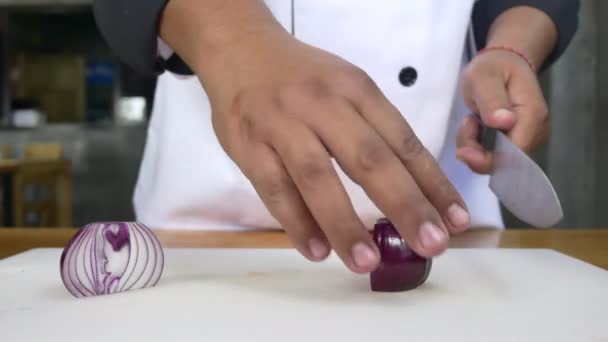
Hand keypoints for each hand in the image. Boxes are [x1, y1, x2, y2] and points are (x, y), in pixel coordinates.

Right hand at [197, 29, 469, 272]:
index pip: (402, 141)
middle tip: (430, 245)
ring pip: (317, 178)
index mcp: (357, 90)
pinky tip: (316, 250)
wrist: (241, 52)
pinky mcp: (248, 146)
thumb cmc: (304, 79)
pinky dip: (296, 222)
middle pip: (368, 159)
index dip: (431, 183)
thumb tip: (414, 191)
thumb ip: (374, 131)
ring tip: (367, 261)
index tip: (454, 220)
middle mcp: (323, 105)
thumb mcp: (347, 88)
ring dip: (344, 223)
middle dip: (404, 205)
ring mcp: (282, 125)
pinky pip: (274, 189)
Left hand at [457, 49, 548, 173]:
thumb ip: (492, 99)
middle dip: (477, 151)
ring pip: (496, 160)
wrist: (502, 63)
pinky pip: (494, 155)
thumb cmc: (493, 67)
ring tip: (470, 120)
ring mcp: (527, 138)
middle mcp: (536, 131)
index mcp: (532, 116)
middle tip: (466, 124)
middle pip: (504, 162)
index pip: (514, 154)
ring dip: (475, 146)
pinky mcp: (516, 141)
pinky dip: (477, 146)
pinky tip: (475, 126)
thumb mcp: (484, 77)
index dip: (487, 159)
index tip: (463, 148)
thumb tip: (505, 123)